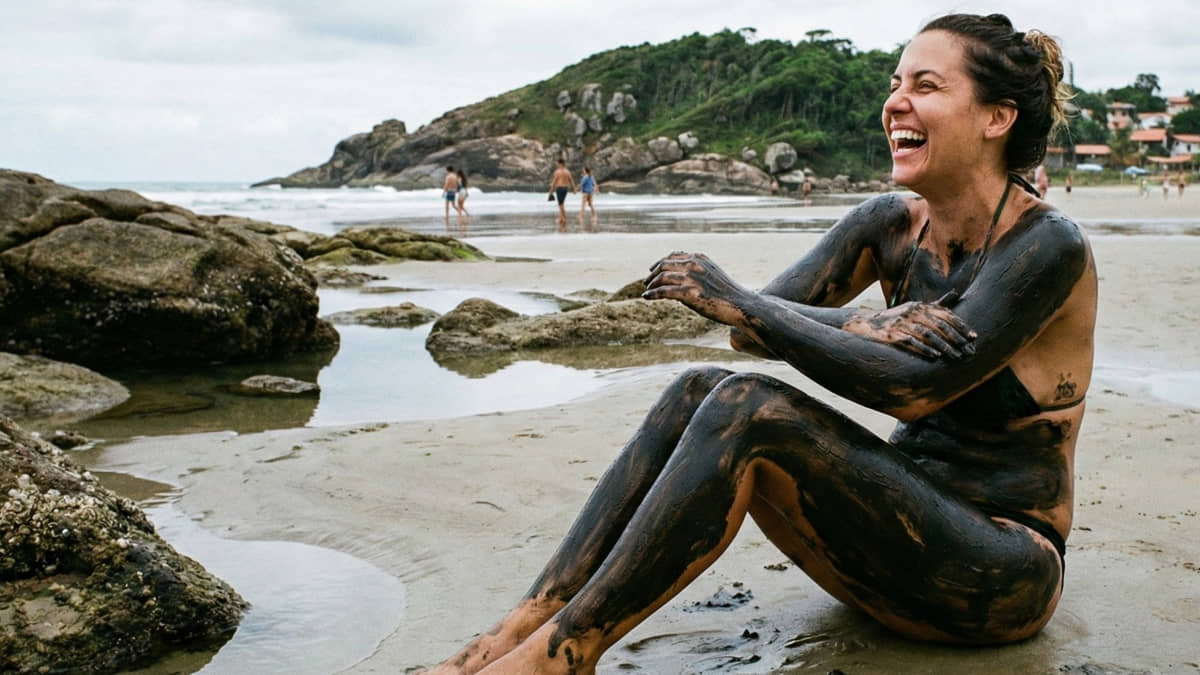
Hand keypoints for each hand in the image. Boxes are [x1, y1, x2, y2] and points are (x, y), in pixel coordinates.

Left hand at [642, 251, 750, 325]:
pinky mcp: (690, 293)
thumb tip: (675, 278)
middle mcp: (694, 264)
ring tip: (646, 290)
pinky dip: (653, 294)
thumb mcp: (711, 274)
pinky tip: (646, 297)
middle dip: (653, 273)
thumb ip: (695, 271)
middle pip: (664, 265)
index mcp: (700, 258)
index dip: (660, 262)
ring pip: (663, 277)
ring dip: (651, 284)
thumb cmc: (727, 293)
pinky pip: (664, 291)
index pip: (674, 256)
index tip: (653, 269)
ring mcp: (692, 278)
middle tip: (647, 282)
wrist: (741, 305)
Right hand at [841, 292, 975, 358]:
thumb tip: (955, 293)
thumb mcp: (916, 308)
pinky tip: (935, 356)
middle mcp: (912, 311)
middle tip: (968, 351)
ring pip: (927, 334)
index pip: (945, 314)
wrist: (865, 324)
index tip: (973, 337)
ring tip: (955, 356)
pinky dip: (923, 348)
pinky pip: (910, 341)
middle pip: (939, 325)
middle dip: (955, 339)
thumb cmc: (895, 318)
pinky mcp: (891, 334)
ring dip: (943, 346)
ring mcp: (901, 322)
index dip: (961, 326)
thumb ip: (936, 304)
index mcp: (920, 305)